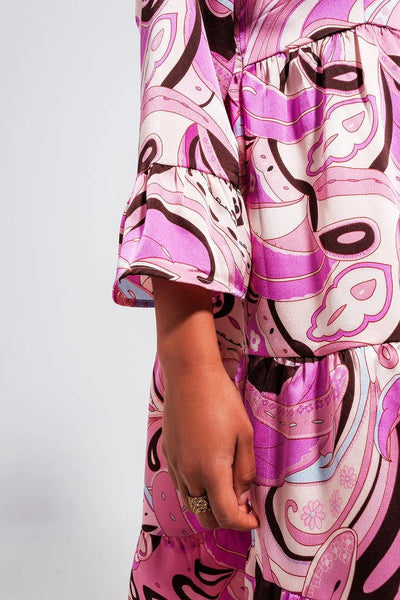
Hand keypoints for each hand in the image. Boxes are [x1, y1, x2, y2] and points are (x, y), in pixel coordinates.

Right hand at [161, 363, 258, 530]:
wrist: (190, 375)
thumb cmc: (221, 400)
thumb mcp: (244, 435)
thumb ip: (245, 471)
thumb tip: (243, 497)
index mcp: (210, 472)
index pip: (226, 516)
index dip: (243, 523)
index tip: (254, 518)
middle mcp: (188, 474)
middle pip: (204, 516)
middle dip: (224, 519)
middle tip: (242, 505)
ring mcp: (175, 464)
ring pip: (189, 502)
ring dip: (208, 505)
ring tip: (226, 489)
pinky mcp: (167, 453)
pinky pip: (180, 483)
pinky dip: (194, 489)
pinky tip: (208, 470)